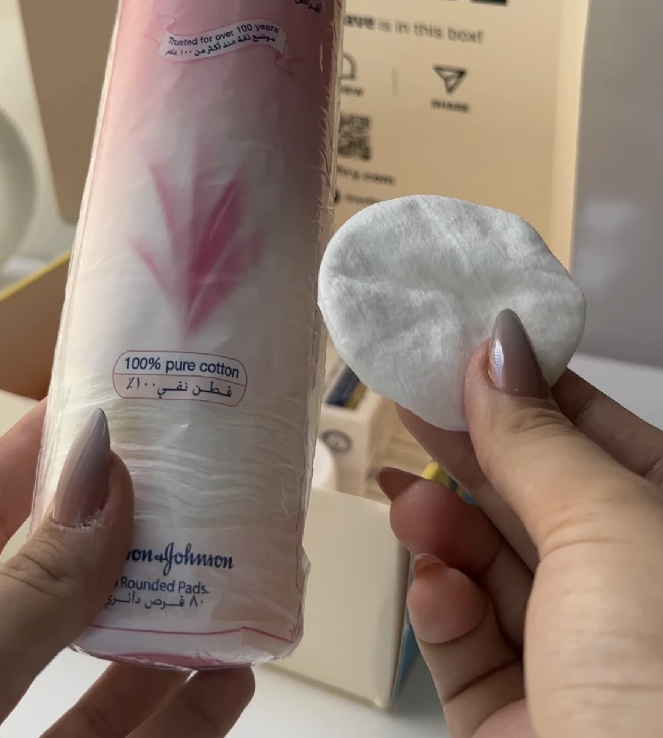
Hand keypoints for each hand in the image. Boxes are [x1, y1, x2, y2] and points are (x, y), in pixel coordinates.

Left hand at [0, 403, 252, 735]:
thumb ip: (30, 588)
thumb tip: (106, 484)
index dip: (34, 454)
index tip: (104, 405)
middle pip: (55, 583)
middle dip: (122, 528)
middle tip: (187, 474)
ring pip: (103, 670)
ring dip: (170, 617)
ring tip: (227, 562)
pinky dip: (192, 714)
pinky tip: (232, 675)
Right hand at [379, 309, 662, 736]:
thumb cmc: (662, 677)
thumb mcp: (606, 525)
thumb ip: (536, 435)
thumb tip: (498, 343)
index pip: (596, 434)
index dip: (528, 387)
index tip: (460, 345)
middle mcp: (634, 596)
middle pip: (537, 500)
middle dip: (472, 454)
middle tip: (407, 403)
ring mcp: (578, 664)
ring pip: (494, 571)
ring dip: (446, 529)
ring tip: (406, 498)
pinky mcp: (522, 724)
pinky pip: (470, 647)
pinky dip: (443, 608)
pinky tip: (430, 579)